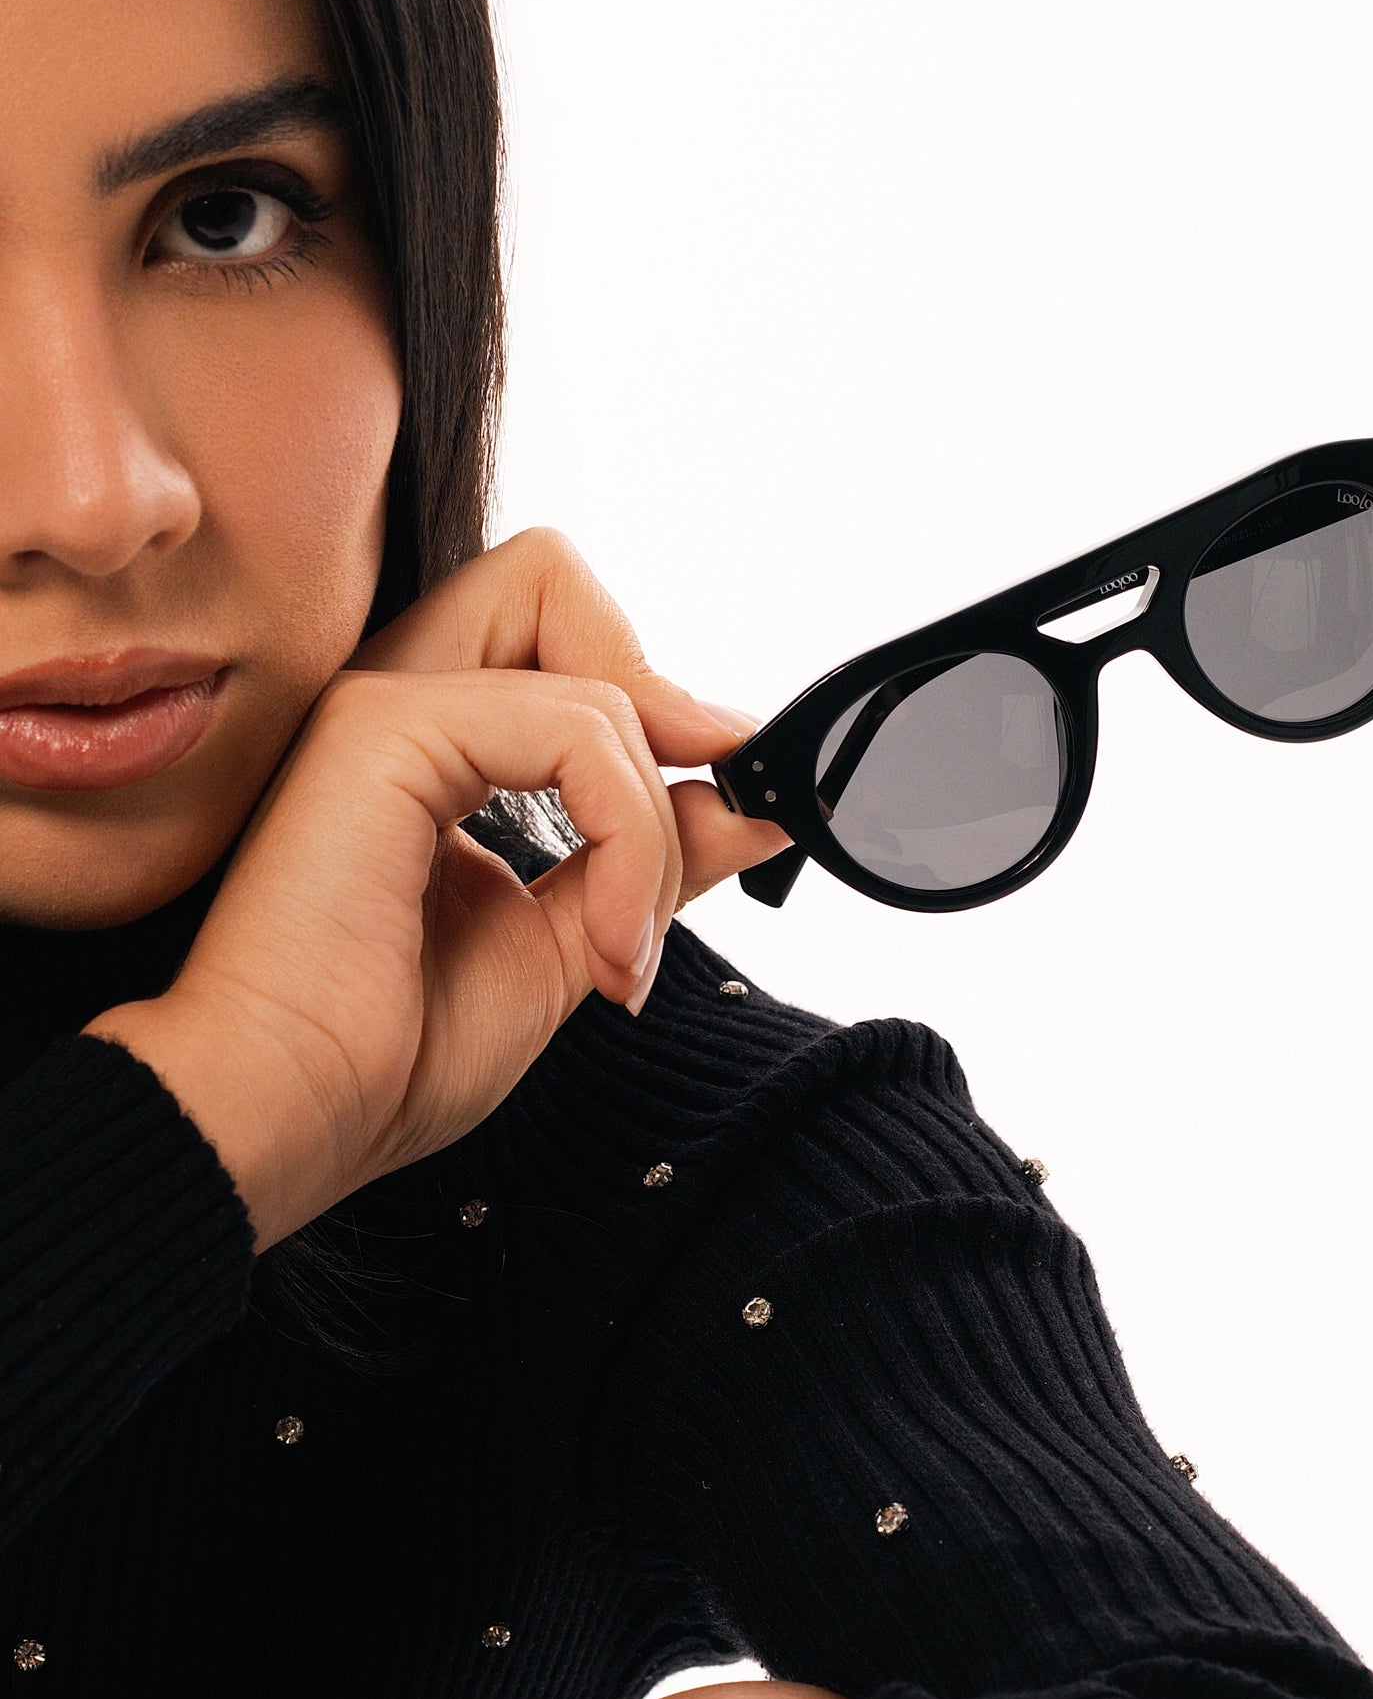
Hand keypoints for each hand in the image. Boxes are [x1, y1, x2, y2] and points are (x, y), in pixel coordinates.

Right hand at [87, 531, 787, 1247]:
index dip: (655, 696)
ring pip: (593, 674)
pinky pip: (577, 729)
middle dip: (657, 703)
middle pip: (553, 578)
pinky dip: (628, 838)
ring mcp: (383, 702)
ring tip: (619, 950)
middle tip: (683, 839)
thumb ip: (652, 857)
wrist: (291, 1120)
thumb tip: (755, 804)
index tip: (722, 805)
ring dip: (652, 831)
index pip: (561, 632)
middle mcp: (399, 702)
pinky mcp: (382, 726)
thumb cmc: (389, 1056)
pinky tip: (602, 943)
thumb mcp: (572, 939)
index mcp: (430, 742)